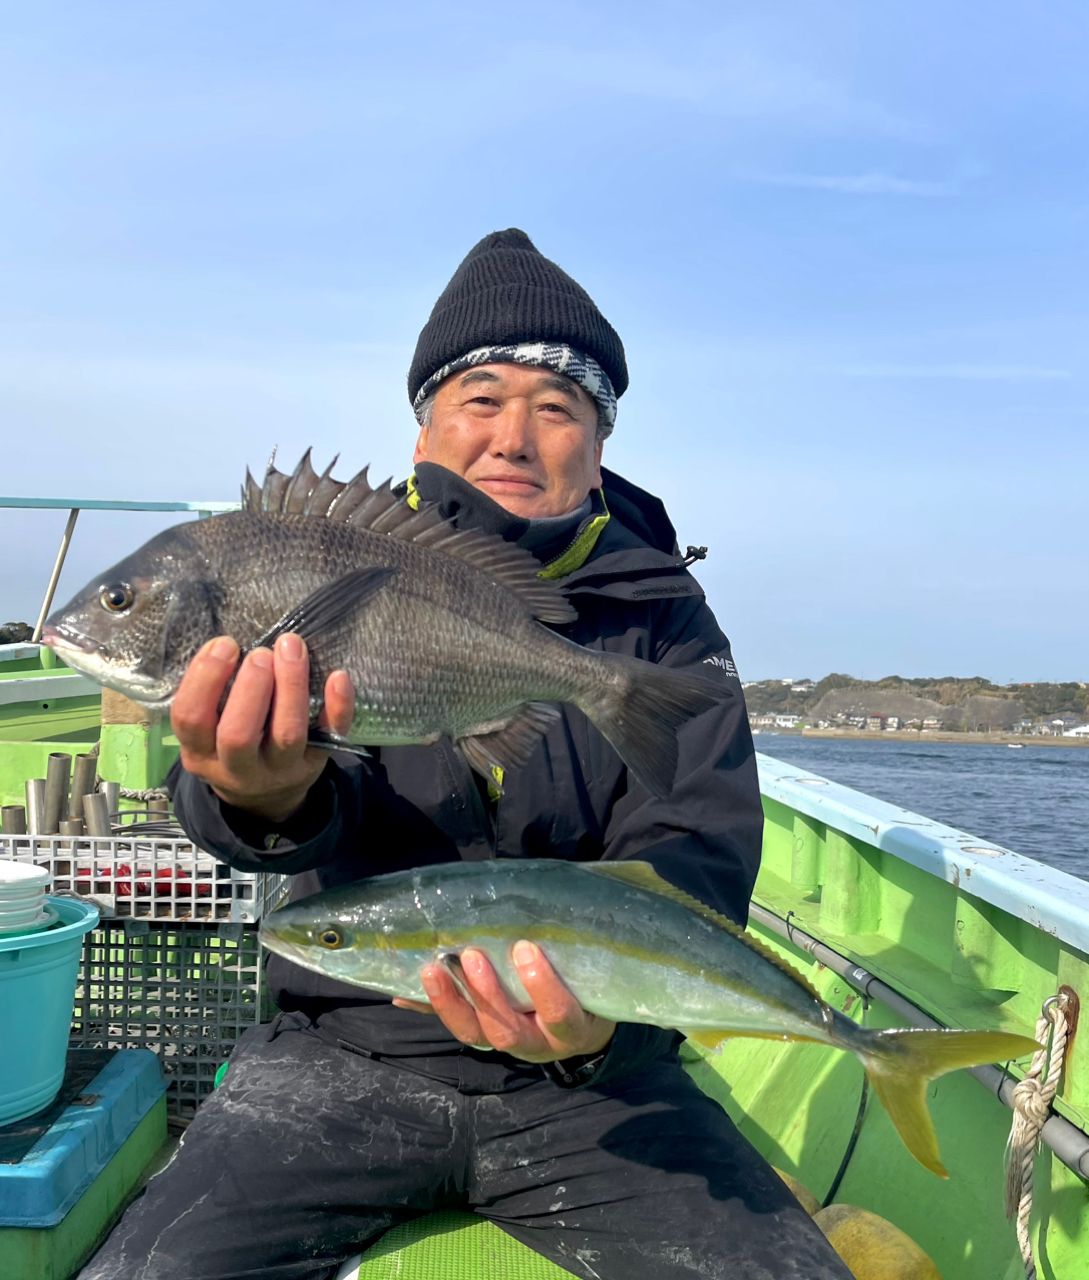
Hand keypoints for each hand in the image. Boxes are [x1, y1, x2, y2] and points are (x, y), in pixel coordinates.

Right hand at [172, 633, 354, 822]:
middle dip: (250, 688)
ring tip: (291, 648)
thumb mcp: (208, 731)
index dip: (205, 678)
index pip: (190, 718)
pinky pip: (330, 736)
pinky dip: (338, 706)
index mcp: (200, 753)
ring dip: (291, 687)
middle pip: (238, 735)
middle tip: (262, 653)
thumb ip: (212, 698)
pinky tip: (338, 677)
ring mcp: (279, 770)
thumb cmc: (231, 746)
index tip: (225, 644)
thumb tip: (230, 645)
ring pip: (287, 734)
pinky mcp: (315, 764)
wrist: (266, 798)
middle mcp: (237, 767)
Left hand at [392, 941, 615, 1063]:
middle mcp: (537, 1044)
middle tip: (472, 955)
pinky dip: (427, 1010)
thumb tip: (553, 905)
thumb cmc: (585, 990)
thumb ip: (569, 949)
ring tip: (433, 968)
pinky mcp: (482, 1038)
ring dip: (451, 1001)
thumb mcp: (587, 978)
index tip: (526, 949)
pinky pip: (453, 1027)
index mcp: (570, 1028)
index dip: (542, 988)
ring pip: (475, 1034)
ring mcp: (506, 1046)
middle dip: (486, 994)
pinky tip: (402, 994)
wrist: (583, 1027)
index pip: (560, 1015)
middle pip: (507, 1031)